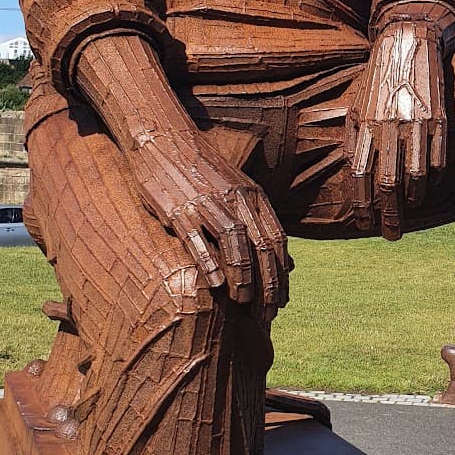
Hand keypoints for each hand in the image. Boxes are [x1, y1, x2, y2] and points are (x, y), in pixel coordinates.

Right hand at [131, 130, 290, 321]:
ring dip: (243, 277)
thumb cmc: (202, 172)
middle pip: (261, 246)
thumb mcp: (240, 191)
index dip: (281, 275)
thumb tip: (290, 263)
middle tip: (267, 315)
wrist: (164, 139)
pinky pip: (197, 239)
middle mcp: (235, 199)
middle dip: (267, 284)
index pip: (276, 241)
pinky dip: (209, 262)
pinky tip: (215, 285)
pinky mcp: (179, 208)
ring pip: (234, 243)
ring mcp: (207, 203)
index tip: (281, 302)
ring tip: (244, 304)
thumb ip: (262, 225)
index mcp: (252, 196)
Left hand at [347, 21, 448, 239]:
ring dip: (411, 200)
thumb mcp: (355, 105)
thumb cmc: (376, 80)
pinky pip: (436, 160)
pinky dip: (431, 178)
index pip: (360, 177)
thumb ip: (352, 140)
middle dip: (389, 217)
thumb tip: (352, 178)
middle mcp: (389, 127)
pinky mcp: (439, 120)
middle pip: (388, 185)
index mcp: (365, 125)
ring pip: (415, 177)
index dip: (362, 205)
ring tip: (408, 210)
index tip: (365, 224)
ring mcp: (416, 124)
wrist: (407, 43)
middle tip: (391, 235)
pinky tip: (425, 186)